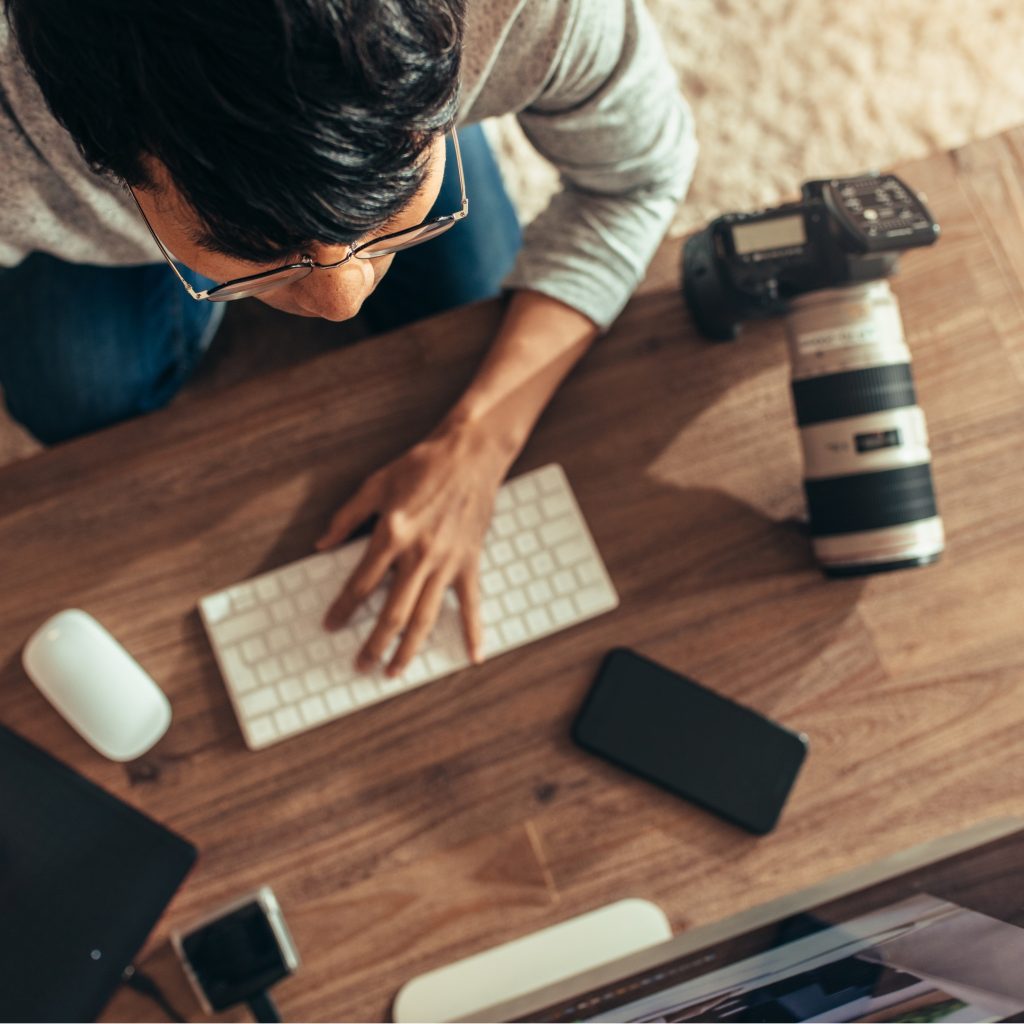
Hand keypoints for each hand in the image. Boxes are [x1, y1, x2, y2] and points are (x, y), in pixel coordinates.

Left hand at [316, 420, 515, 675]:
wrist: (470, 453)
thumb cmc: (422, 465)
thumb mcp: (376, 484)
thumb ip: (346, 517)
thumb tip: (321, 544)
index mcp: (392, 534)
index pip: (361, 583)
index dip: (343, 608)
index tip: (331, 626)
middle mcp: (419, 555)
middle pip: (392, 611)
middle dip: (374, 643)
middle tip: (360, 665)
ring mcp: (447, 562)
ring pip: (425, 616)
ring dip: (409, 648)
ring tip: (395, 671)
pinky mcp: (469, 562)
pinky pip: (470, 603)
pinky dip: (473, 631)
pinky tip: (472, 655)